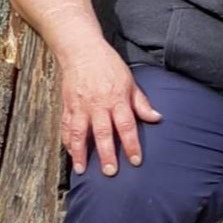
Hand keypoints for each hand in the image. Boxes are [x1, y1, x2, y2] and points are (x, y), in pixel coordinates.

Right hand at [59, 40, 161, 175]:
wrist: (82, 50)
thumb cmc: (109, 65)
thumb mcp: (130, 81)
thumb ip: (141, 102)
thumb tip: (157, 118)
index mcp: (116, 98)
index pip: (126, 125)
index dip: (131, 144)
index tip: (135, 161)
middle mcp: (98, 104)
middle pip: (103, 133)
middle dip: (107, 154)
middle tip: (110, 172)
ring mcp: (80, 106)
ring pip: (79, 133)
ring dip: (80, 153)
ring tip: (82, 170)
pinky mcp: (67, 105)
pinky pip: (66, 127)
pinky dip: (67, 142)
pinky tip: (71, 154)